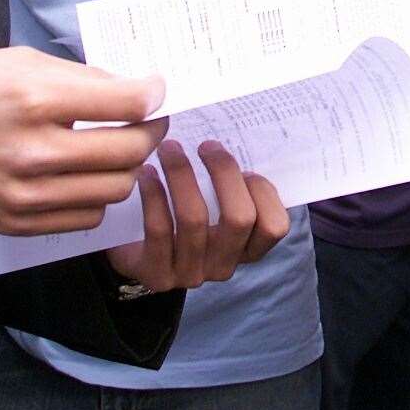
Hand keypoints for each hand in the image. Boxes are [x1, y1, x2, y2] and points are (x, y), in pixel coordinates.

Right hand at [0, 47, 165, 235]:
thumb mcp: (15, 61)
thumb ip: (79, 78)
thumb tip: (132, 88)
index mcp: (34, 99)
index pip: (127, 104)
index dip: (154, 94)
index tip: (157, 90)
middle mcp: (33, 151)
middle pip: (129, 151)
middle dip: (151, 131)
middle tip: (149, 120)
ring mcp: (24, 194)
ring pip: (115, 189)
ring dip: (127, 167)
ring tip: (119, 147)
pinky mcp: (15, 222)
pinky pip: (85, 216)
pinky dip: (96, 195)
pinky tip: (86, 175)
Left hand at [104, 140, 288, 290]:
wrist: (134, 252)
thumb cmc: (182, 215)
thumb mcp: (213, 206)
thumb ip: (229, 185)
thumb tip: (230, 135)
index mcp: (247, 249)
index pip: (274, 227)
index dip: (264, 193)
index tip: (246, 167)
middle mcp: (224, 266)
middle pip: (239, 219)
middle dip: (224, 173)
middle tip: (206, 145)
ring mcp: (192, 274)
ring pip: (194, 219)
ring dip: (182, 174)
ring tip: (169, 148)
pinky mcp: (158, 274)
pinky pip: (160, 229)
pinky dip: (154, 195)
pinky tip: (147, 173)